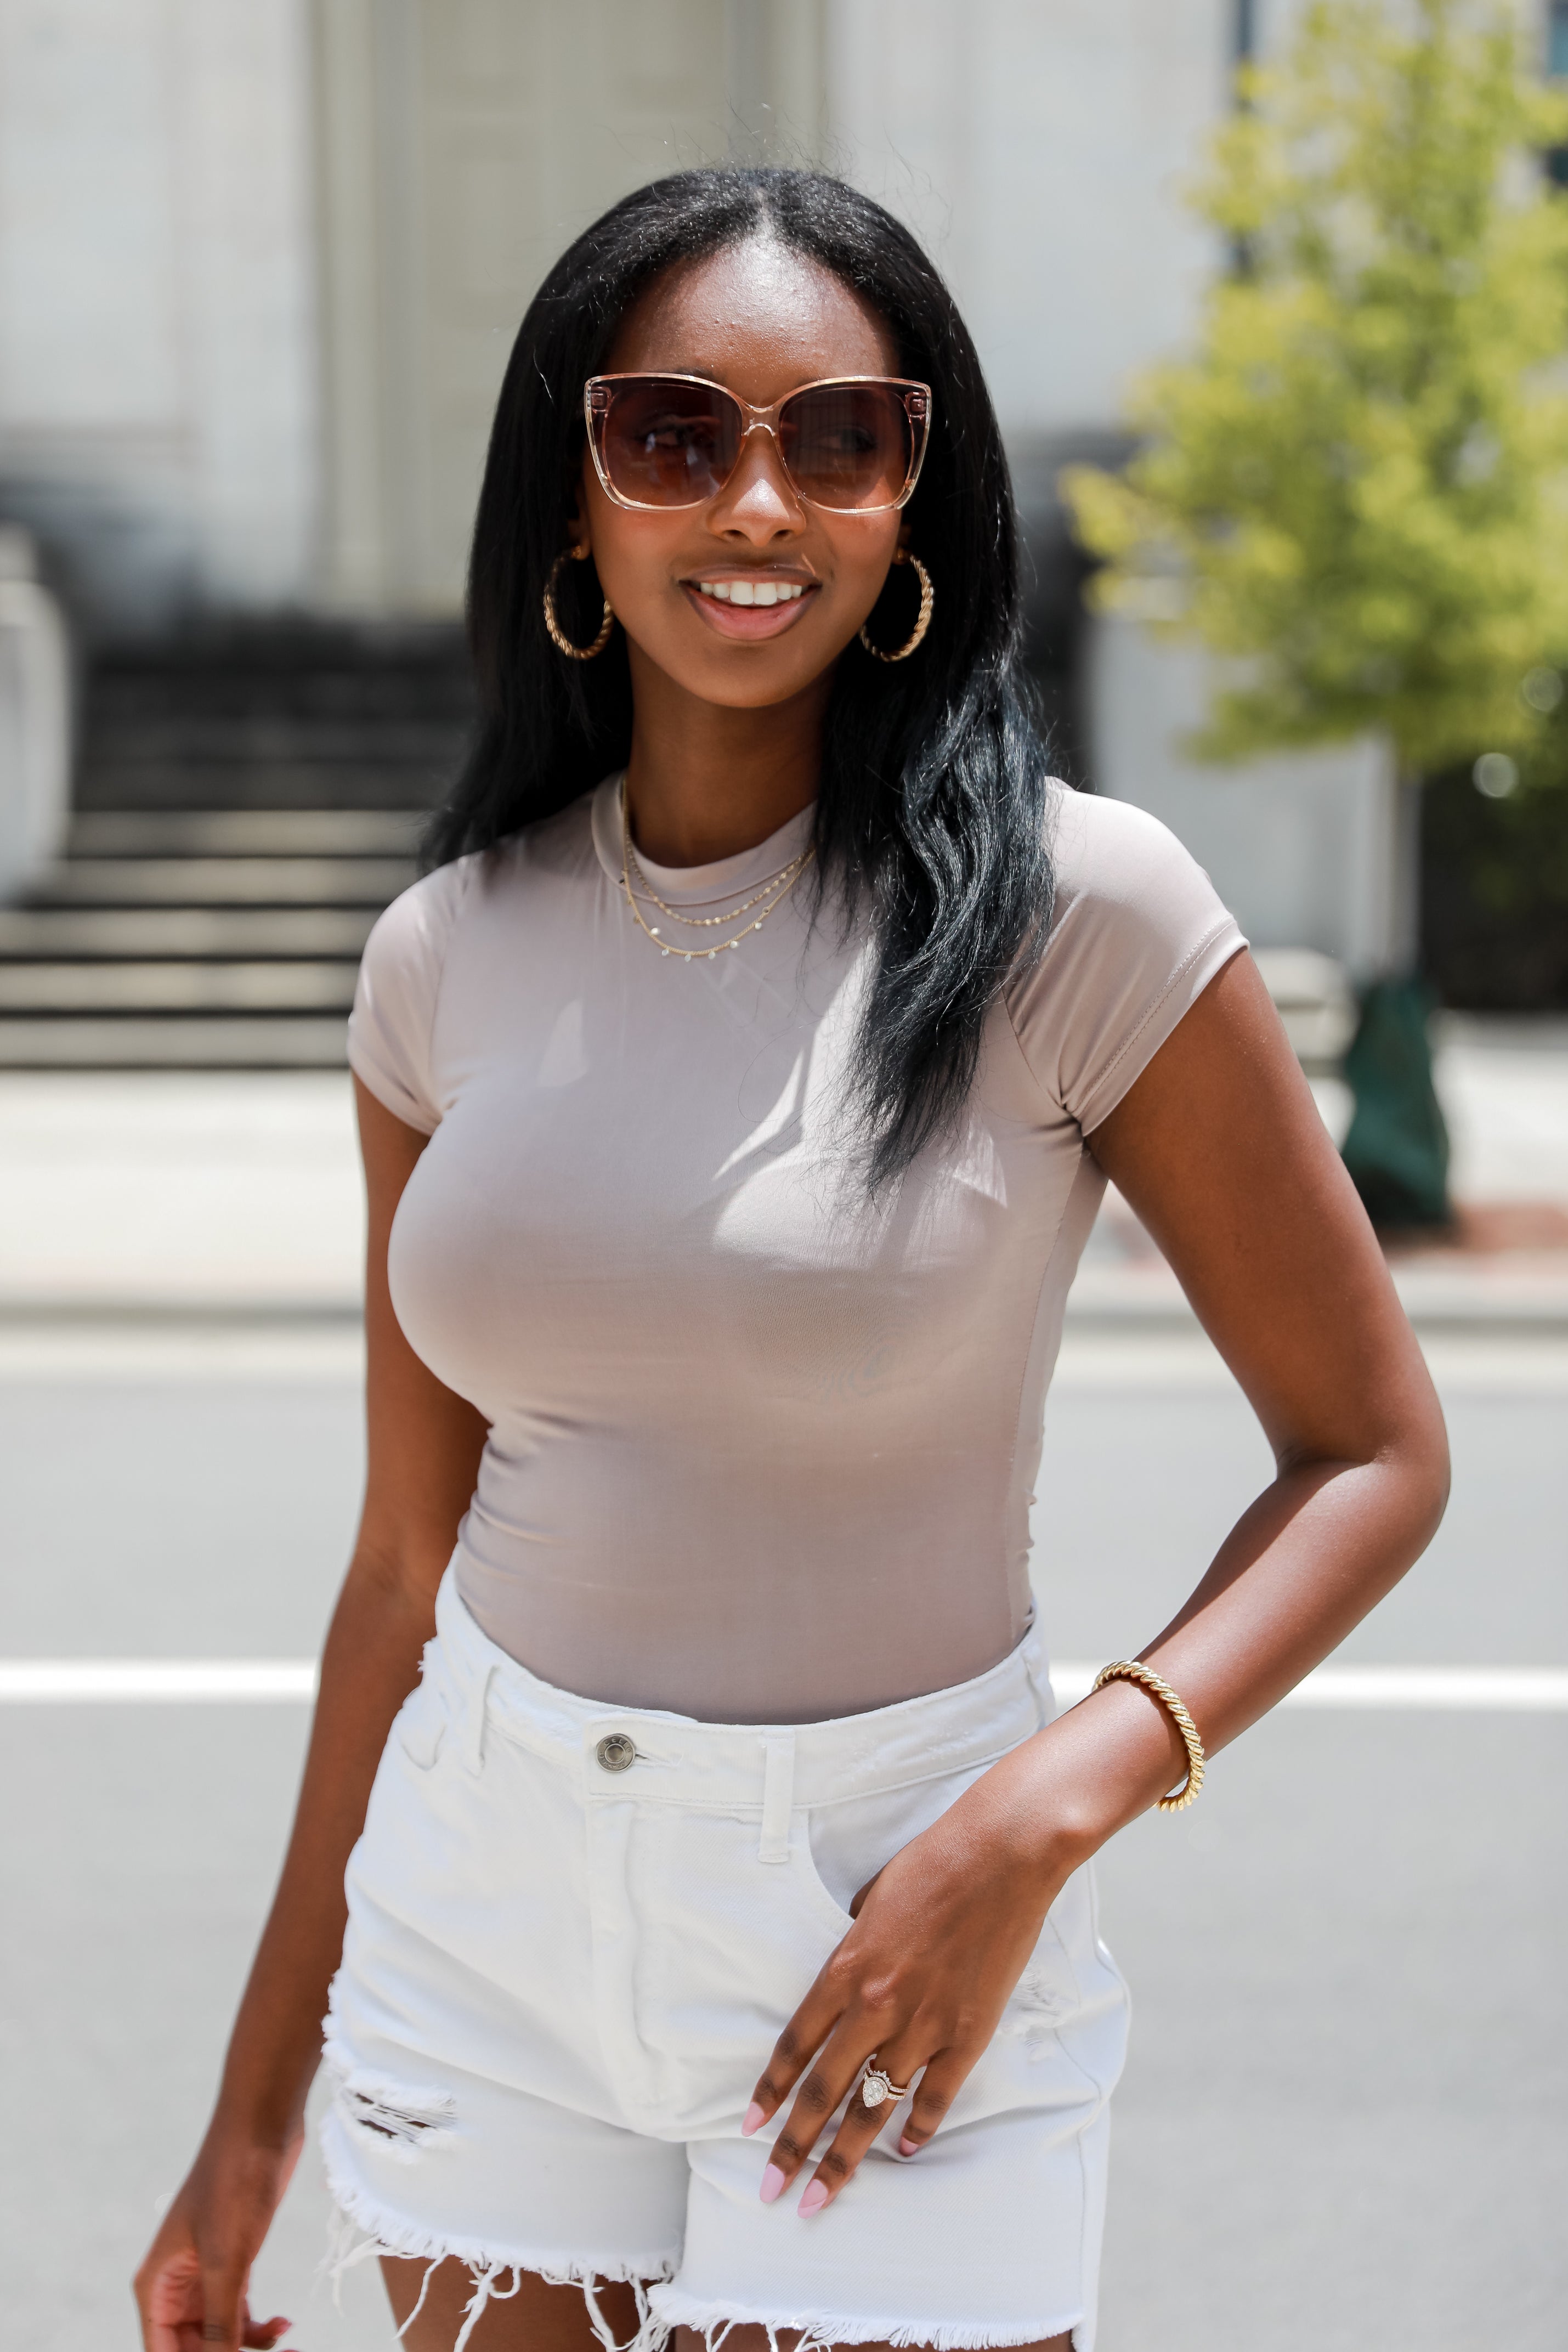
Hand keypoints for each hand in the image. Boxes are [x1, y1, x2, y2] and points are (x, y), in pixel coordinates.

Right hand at [134, 2119, 302, 2351]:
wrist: (262, 2126)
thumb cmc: (234, 2183)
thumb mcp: (226, 2261)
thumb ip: (219, 2322)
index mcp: (156, 2287)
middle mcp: (174, 2286)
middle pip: (190, 2348)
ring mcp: (204, 2275)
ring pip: (217, 2335)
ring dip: (249, 2347)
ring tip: (286, 2342)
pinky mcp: (233, 2263)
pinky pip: (237, 2314)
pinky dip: (258, 2327)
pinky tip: (284, 2324)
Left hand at [741, 1760, 1078, 2214]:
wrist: (1001, 1855)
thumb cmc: (933, 1863)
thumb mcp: (871, 1900)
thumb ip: (853, 1945)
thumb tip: (847, 1975)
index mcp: (846, 1967)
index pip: (795, 2045)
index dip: (770, 2090)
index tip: (749, 2126)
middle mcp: (878, 2004)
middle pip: (825, 2091)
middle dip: (795, 2146)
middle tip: (773, 2191)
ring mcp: (925, 2022)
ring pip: (874, 2105)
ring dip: (846, 2156)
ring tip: (821, 2195)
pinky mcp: (969, 2031)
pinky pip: (936, 2094)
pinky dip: (918, 2126)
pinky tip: (903, 2149)